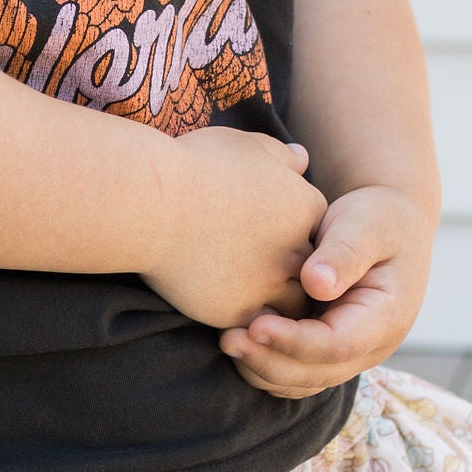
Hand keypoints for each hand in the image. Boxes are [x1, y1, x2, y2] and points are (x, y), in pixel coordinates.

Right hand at [139, 128, 321, 333]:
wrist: (153, 204)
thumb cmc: (195, 166)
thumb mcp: (245, 144)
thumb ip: (279, 154)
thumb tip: (301, 159)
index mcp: (306, 207)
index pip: (318, 232)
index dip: (294, 235)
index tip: (268, 234)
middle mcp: (299, 250)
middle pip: (309, 272)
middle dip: (290, 271)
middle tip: (259, 267)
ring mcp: (270, 285)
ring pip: (290, 306)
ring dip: (274, 301)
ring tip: (245, 291)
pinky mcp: (239, 312)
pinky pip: (257, 327)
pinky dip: (249, 321)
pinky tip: (226, 305)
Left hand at [219, 183, 433, 398]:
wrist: (385, 228)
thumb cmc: (375, 220)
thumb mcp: (367, 227)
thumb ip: (345, 254)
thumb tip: (317, 284)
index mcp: (386, 318)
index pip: (338, 345)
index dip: (295, 341)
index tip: (256, 324)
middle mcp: (370, 347)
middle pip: (316, 373)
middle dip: (269, 360)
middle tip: (227, 339)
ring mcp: (348, 356)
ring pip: (301, 381)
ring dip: (262, 368)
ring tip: (227, 339)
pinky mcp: (326, 353)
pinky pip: (293, 375)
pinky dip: (264, 365)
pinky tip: (240, 338)